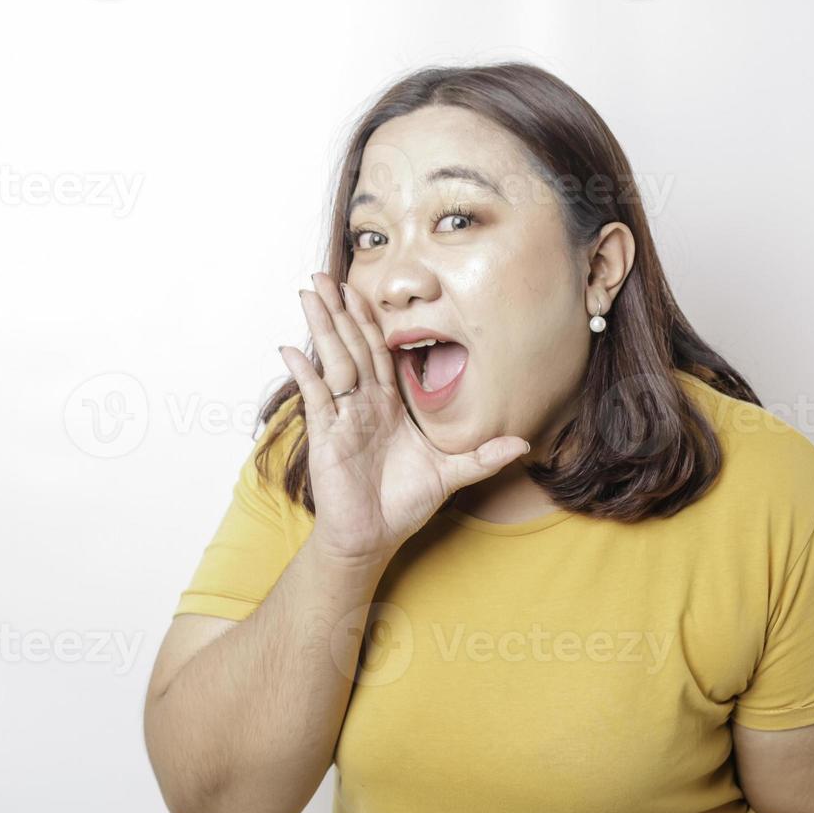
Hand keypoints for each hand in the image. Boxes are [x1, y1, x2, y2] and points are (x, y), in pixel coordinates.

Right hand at [277, 272, 529, 564]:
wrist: (373, 538)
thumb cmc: (405, 504)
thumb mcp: (451, 475)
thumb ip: (484, 457)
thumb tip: (523, 444)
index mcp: (389, 405)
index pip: (378, 352)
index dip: (370, 321)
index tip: (361, 289)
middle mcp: (363, 405)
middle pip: (350, 346)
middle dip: (338, 310)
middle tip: (324, 275)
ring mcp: (342, 418)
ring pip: (331, 362)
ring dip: (320, 327)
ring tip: (308, 293)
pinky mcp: (326, 436)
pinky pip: (315, 398)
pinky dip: (303, 374)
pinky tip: (290, 349)